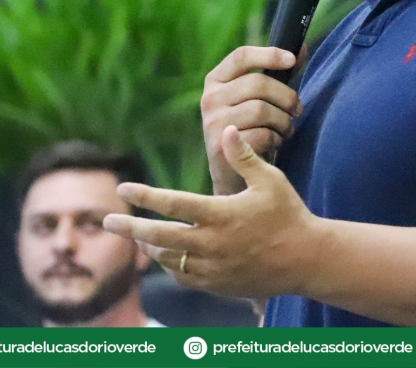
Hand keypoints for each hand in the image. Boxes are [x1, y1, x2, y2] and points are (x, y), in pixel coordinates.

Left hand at [104, 126, 323, 298]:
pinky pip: (184, 278)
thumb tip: (225, 129)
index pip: (173, 205)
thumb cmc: (289, 214)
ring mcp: (214, 269)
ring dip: (150, 248)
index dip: (145, 197)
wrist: (307, 260)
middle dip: (130, 229)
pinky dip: (171, 266)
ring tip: (138, 237)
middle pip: (159, 238)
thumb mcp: (270, 180)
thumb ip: (244, 156)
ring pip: (168, 260)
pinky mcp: (219, 285)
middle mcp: (212, 245)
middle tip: (107, 221)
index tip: (123, 189)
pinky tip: (167, 256)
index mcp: (221, 215)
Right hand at [200, 46, 302, 194]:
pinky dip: (277, 138)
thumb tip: (303, 48)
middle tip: (297, 109)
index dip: (269, 54)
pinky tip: (276, 142)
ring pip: (262, 109)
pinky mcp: (221, 146)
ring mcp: (213, 122)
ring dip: (283, 120)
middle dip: (286, 96)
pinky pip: (262, 134)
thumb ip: (279, 73)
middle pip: (258, 83)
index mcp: (216, 79)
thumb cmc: (250, 126)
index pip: (241, 56)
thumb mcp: (259, 97)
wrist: (233, 171)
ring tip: (287, 128)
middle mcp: (210, 98)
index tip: (292, 59)